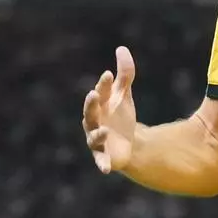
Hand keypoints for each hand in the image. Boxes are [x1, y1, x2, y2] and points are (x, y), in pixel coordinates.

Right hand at [82, 46, 137, 173]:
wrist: (128, 144)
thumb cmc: (121, 116)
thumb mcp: (124, 95)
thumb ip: (125, 73)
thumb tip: (122, 48)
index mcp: (99, 106)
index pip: (100, 92)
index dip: (103, 84)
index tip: (109, 74)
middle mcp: (94, 122)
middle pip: (90, 112)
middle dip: (91, 104)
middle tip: (93, 94)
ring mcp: (98, 140)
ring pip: (94, 137)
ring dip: (97, 134)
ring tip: (104, 131)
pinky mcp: (104, 157)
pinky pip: (101, 161)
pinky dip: (102, 165)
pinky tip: (106, 169)